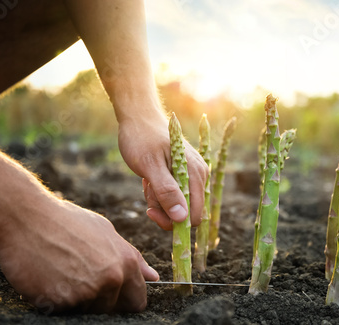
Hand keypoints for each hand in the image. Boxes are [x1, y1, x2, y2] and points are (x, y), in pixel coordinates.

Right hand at [0, 198, 158, 313]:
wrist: (26, 217)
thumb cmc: (66, 221)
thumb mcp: (105, 231)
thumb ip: (132, 257)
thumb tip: (152, 277)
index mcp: (125, 263)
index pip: (137, 301)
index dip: (125, 300)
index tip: (113, 295)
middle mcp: (110, 280)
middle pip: (111, 309)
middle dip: (100, 300)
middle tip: (80, 278)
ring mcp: (85, 293)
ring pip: (87, 311)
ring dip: (77, 300)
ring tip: (63, 273)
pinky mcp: (60, 302)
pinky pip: (63, 311)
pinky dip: (56, 300)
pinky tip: (49, 277)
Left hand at [118, 112, 208, 229]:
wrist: (138, 118)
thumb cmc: (142, 139)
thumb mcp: (150, 166)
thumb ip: (166, 191)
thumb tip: (181, 218)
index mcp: (196, 174)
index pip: (194, 216)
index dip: (172, 220)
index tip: (150, 210)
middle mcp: (199, 176)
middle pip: (185, 213)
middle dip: (163, 209)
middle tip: (147, 190)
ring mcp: (192, 175)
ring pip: (177, 206)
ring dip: (158, 200)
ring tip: (147, 180)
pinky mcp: (184, 176)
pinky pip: (173, 196)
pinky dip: (158, 193)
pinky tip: (150, 179)